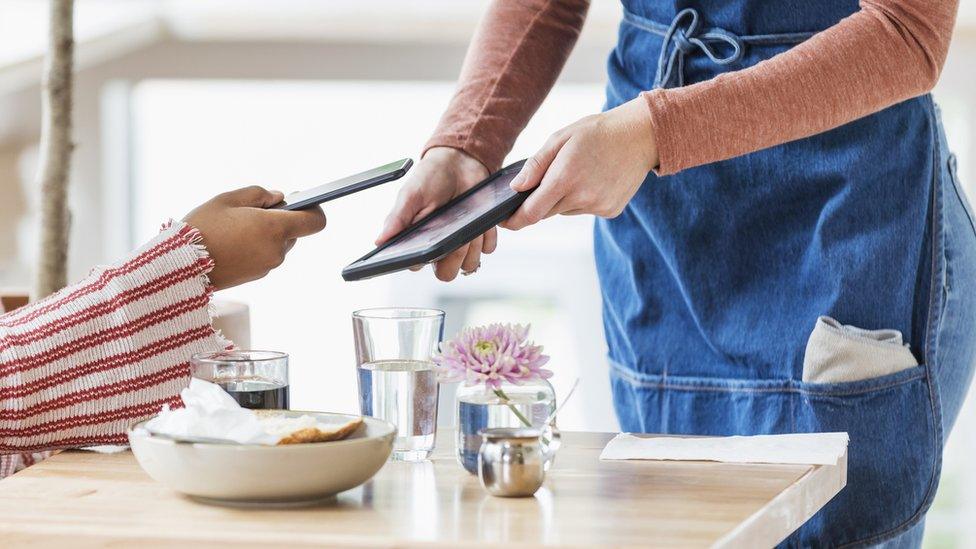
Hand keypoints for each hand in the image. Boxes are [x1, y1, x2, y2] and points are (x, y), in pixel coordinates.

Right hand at [183, 186, 326, 289]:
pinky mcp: (258, 275)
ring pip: (279, 243)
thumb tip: (278, 198)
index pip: (315, 221)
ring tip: (237, 227)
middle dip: (280, 219)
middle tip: (253, 211)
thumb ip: (259, 195)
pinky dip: (257, 246)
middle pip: (294, 231)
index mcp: (274, 228)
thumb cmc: (202, 229)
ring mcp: (268, 265)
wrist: (181, 267)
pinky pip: (266, 255)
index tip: (301, 200)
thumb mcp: (228, 199)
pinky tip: (234, 241)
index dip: (313, 209)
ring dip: (267, 233)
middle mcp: (277, 250)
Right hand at [378, 147, 491, 280]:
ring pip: (469, 264)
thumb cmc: (430, 178)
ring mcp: (461, 242)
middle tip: (452, 234)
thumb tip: (379, 241)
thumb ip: (398, 218)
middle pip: (446, 273)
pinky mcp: (482, 235)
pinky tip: (478, 217)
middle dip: (452, 257)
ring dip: (470, 245)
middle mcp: (439, 247)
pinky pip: (487, 248)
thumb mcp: (411, 195)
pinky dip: (485, 234)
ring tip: (466, 220)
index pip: (418, 266)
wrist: (459, 161)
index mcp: (418, 241)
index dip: (424, 261)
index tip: (428, 246)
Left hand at [501, 98, 658, 230]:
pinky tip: (595, 179)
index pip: (531, 212)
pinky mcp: (610, 211)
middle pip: (547, 211)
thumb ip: (536, 165)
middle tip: (553, 175)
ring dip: (564, 198)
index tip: (505, 221)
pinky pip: (585, 210)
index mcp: (565, 178)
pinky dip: (582, 199)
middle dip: (541, 199)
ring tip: (580, 172)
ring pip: (565, 210)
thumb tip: (516, 188)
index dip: (515, 220)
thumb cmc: (598, 132)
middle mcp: (582, 197)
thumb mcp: (561, 138)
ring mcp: (598, 206)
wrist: (641, 136)